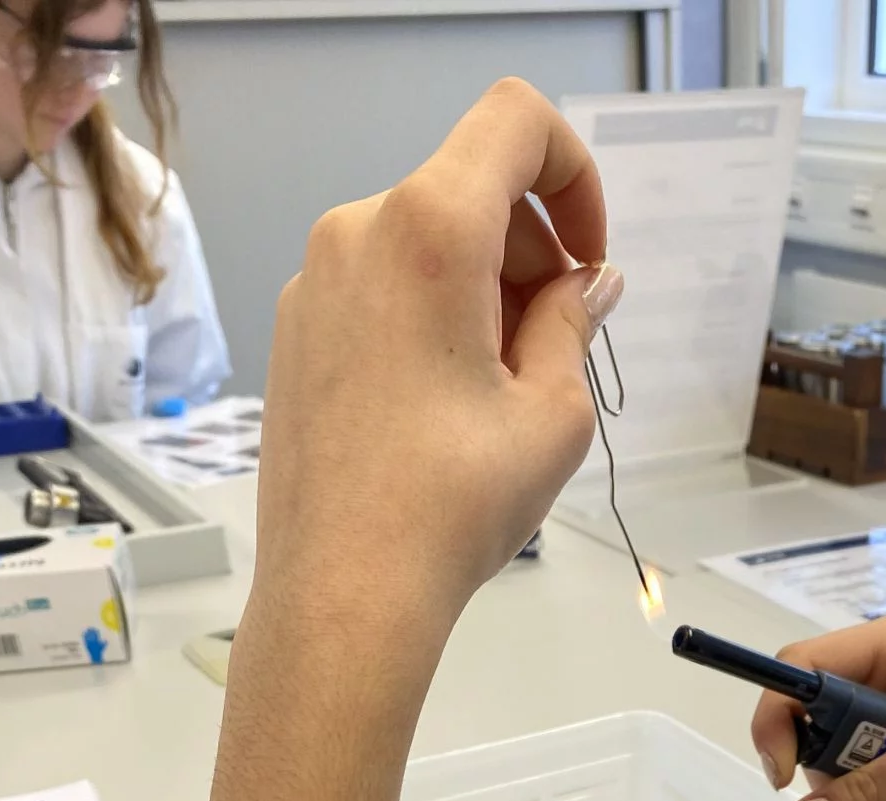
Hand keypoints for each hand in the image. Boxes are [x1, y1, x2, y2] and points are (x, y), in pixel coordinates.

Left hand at [186, 81, 619, 800]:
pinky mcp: (296, 331)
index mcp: (430, 229)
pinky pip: (381, 289)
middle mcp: (359, 231)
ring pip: (425, 243)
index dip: (576, 173)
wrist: (344, 594)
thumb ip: (575, 323)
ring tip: (502, 396)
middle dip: (532, 252)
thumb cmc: (448, 510)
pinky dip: (430, 319)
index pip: (517, 121)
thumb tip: (583, 286)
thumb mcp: (554, 413)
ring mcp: (316, 280)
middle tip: (559, 351)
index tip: (588, 259)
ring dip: (482, 291)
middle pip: (471, 189)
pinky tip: (447, 411)